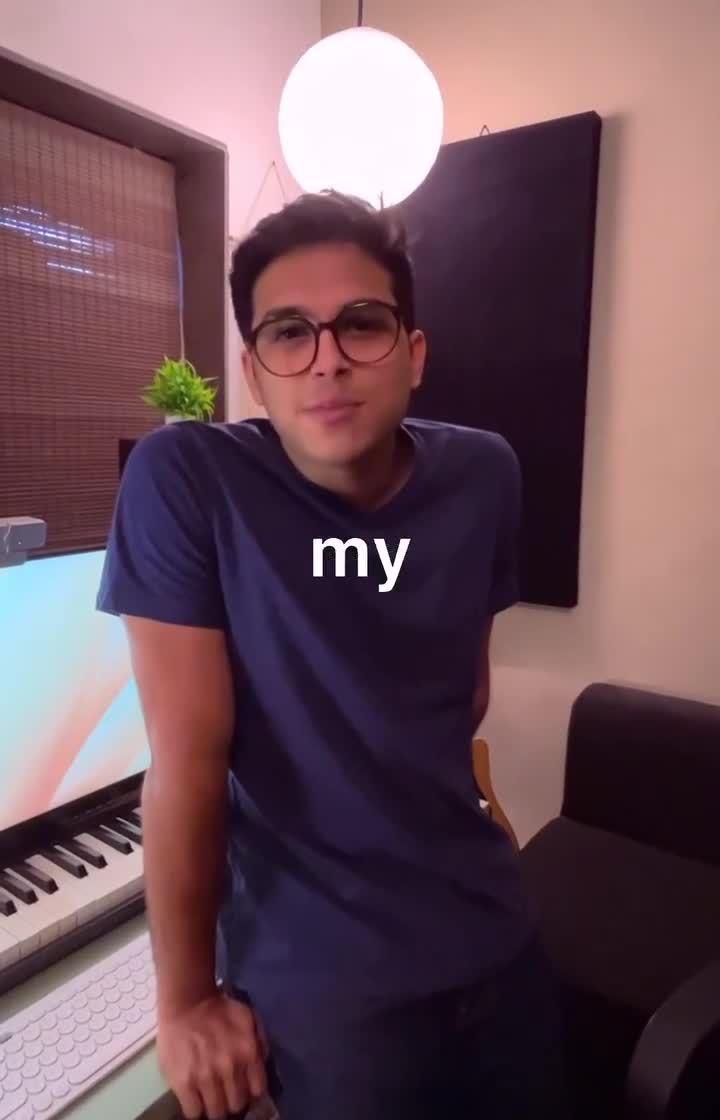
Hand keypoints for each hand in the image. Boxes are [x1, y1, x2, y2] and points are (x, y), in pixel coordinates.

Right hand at [157, 992, 267, 1118]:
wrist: (187, 1001)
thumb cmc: (219, 1009)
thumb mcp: (250, 1019)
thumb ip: (261, 1043)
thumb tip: (262, 1067)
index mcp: (248, 1053)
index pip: (257, 1091)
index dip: (250, 1092)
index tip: (243, 1089)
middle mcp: (230, 1068)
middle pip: (237, 1105)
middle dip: (232, 1099)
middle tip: (225, 1092)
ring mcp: (206, 1078)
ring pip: (216, 1112)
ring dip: (214, 1106)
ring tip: (210, 1096)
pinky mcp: (183, 1083)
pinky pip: (193, 1112)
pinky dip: (195, 1109)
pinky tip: (195, 1098)